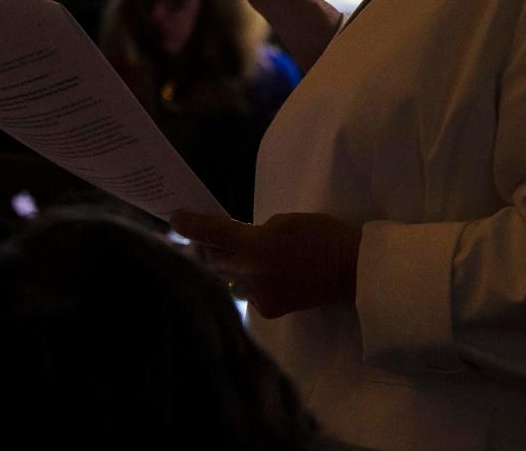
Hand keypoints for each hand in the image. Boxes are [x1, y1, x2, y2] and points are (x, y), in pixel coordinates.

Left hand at [168, 210, 361, 318]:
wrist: (351, 270)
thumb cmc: (322, 235)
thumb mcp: (285, 221)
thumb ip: (253, 231)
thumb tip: (232, 240)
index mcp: (258, 247)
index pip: (213, 233)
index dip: (190, 224)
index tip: (174, 216)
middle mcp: (252, 276)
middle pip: (213, 258)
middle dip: (204, 244)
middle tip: (198, 230)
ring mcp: (259, 297)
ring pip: (226, 276)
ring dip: (224, 262)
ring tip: (228, 249)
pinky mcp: (267, 310)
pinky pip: (244, 290)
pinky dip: (244, 278)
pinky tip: (258, 270)